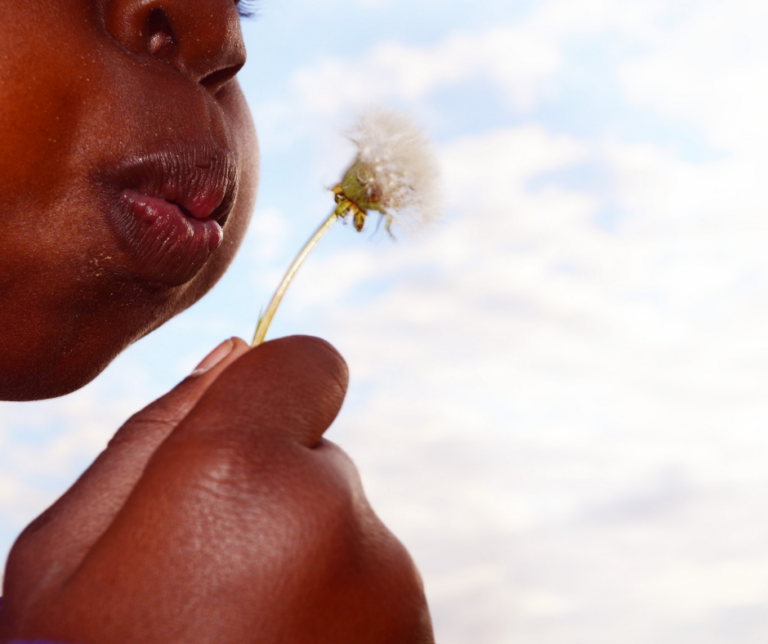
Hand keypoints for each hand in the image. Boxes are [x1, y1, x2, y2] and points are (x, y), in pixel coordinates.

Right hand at [0, 336, 432, 643]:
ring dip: (297, 546)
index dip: (274, 385)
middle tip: (203, 575)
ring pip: (342, 514)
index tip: (246, 428)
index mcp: (242, 471)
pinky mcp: (417, 628)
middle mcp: (337, 512)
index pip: (308, 361)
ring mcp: (390, 580)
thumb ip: (153, 432)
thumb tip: (232, 351)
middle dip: (270, 483)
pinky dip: (330, 598)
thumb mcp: (65, 557)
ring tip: (235, 630)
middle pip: (318, 447)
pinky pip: (368, 573)